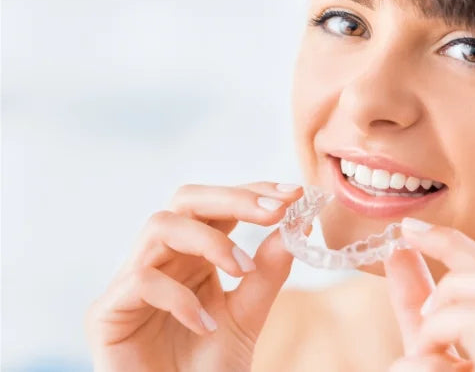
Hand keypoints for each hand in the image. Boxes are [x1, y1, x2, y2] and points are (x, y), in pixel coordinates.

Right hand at [84, 181, 303, 370]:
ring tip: (242, 270)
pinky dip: (180, 297)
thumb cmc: (205, 369)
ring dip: (209, 241)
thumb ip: (268, 274)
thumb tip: (295, 225)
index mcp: (193, 256)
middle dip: (233, 198)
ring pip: (160, 225)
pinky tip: (205, 325)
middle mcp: (162, 260)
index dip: (253, 192)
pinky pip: (141, 281)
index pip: (219, 206)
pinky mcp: (107, 312)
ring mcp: (130, 282)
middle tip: (275, 211)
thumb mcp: (247, 316)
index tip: (294, 192)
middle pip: (186, 200)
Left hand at [385, 218, 474, 371]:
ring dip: (435, 329)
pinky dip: (411, 369)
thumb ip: (418, 304)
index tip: (409, 228)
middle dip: (456, 284)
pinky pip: (443, 367)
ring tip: (420, 359)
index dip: (455, 243)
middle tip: (427, 319)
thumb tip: (397, 249)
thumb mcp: (428, 346)